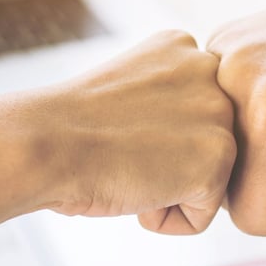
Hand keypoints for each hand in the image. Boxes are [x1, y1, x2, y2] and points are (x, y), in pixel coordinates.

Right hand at [36, 30, 235, 233]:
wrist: (45, 144)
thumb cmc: (68, 129)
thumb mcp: (129, 93)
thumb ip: (166, 103)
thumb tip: (187, 139)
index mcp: (182, 47)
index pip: (191, 118)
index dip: (149, 140)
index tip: (117, 129)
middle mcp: (210, 69)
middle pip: (202, 147)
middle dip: (164, 163)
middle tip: (120, 149)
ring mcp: (220, 110)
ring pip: (204, 181)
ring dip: (163, 190)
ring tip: (127, 165)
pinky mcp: (220, 154)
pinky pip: (200, 215)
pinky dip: (162, 218)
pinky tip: (135, 187)